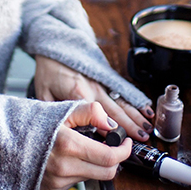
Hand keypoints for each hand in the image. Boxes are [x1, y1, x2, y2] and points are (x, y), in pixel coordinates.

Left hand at [33, 55, 152, 140]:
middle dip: (129, 126)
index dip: (106, 130)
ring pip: (122, 102)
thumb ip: (53, 111)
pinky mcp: (105, 80)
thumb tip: (59, 130)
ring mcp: (101, 84)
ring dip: (135, 116)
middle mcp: (93, 88)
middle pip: (114, 110)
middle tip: (141, 139)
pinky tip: (146, 110)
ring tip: (147, 129)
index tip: (116, 144)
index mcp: (77, 92)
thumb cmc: (49, 69)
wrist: (56, 44)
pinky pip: (123, 93)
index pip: (94, 116)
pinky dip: (135, 102)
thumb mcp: (43, 92)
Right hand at [40, 101, 131, 189]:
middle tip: (110, 146)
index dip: (124, 151)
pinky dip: (78, 171)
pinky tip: (66, 159)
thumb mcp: (63, 109)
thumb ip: (90, 112)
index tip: (126, 143)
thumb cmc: (34, 122)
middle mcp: (63, 167)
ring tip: (78, 148)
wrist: (5, 140)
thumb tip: (111, 124)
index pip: (109, 158)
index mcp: (68, 145)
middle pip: (106, 173)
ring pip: (92, 177)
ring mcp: (57, 181)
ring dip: (93, 164)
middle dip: (113, 159)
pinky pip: (76, 182)